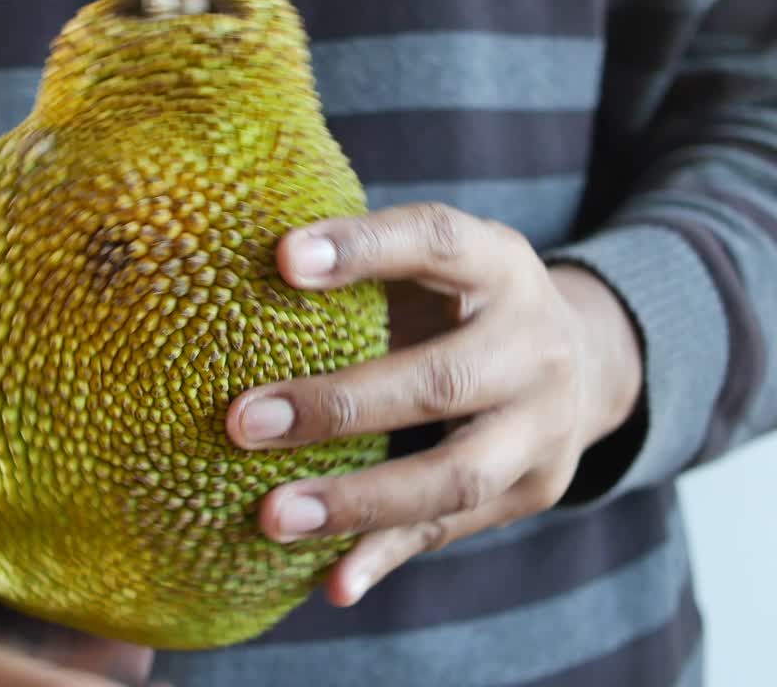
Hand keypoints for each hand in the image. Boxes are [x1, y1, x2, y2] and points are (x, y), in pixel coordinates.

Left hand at [225, 202, 643, 606]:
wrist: (586, 358)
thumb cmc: (463, 302)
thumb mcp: (438, 265)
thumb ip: (367, 270)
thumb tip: (240, 271)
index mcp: (502, 266)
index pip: (437, 242)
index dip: (365, 248)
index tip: (282, 257)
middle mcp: (535, 347)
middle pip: (440, 383)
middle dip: (337, 406)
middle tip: (241, 423)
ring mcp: (543, 428)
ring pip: (453, 477)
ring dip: (357, 502)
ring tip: (273, 517)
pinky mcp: (532, 490)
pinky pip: (450, 531)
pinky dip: (386, 557)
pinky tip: (334, 583)